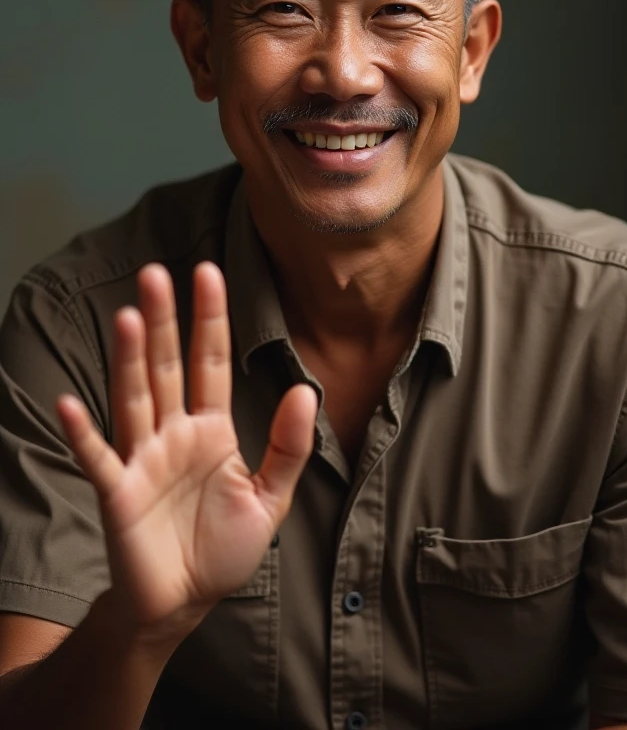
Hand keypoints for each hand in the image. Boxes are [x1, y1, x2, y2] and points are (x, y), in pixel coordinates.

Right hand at [56, 262, 316, 641]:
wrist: (184, 603)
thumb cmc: (223, 547)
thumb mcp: (270, 497)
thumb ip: (289, 446)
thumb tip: (307, 390)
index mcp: (210, 428)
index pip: (210, 361)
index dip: (210, 319)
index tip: (208, 273)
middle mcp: (173, 433)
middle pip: (166, 366)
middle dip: (163, 321)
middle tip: (156, 273)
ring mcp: (142, 458)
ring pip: (135, 397)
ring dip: (129, 359)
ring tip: (127, 315)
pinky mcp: (118, 493)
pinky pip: (98, 458)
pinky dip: (83, 433)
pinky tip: (70, 403)